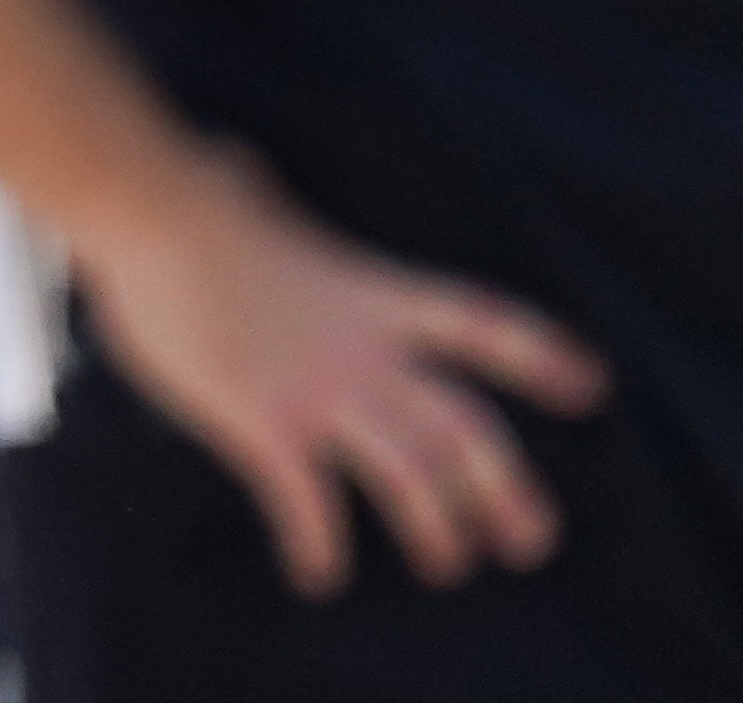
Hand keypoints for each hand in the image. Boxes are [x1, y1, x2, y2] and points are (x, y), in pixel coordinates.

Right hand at [68, 150, 603, 597]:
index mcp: (374, 294)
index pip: (482, 324)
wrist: (153, 215)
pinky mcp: (267, 424)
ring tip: (447, 566)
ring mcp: (320, 390)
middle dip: (506, 490)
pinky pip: (310, 505)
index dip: (541, 356)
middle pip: (465, 428)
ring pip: (411, 477)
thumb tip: (241, 168)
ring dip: (437, 531)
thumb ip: (267, 197)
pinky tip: (318, 575)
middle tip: (531, 541)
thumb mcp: (254, 197)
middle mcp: (366, 349)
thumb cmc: (193, 200)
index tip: (589, 385)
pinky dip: (319, 546)